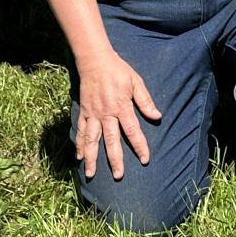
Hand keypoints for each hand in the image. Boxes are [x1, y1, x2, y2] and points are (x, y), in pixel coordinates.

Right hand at [74, 51, 161, 179]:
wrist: (95, 61)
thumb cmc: (118, 71)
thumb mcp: (136, 82)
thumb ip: (145, 101)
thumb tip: (157, 116)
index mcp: (121, 107)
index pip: (132, 130)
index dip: (139, 146)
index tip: (145, 159)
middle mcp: (106, 114)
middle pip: (111, 140)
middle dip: (115, 159)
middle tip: (118, 176)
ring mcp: (93, 114)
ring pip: (92, 140)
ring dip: (91, 157)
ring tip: (91, 174)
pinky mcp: (84, 112)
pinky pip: (80, 131)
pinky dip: (79, 144)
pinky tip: (78, 157)